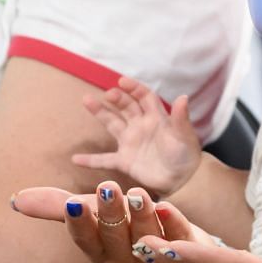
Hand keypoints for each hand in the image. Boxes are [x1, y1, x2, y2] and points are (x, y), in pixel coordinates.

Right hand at [13, 180, 177, 262]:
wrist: (179, 255)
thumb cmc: (127, 231)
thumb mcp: (95, 217)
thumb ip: (59, 206)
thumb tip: (15, 199)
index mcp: (100, 252)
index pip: (86, 240)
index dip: (79, 224)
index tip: (74, 203)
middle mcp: (126, 260)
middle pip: (116, 238)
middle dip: (111, 214)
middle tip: (108, 187)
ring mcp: (157, 260)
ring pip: (148, 238)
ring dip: (142, 216)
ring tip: (139, 193)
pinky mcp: (188, 252)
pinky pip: (181, 240)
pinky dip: (173, 223)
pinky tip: (167, 207)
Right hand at [72, 77, 201, 198]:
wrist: (183, 181)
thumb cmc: (186, 155)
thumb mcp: (185, 136)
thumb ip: (181, 118)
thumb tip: (183, 97)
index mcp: (156, 118)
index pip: (144, 97)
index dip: (134, 88)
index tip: (122, 81)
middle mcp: (141, 126)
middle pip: (126, 107)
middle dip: (117, 98)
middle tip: (109, 94)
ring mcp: (131, 142)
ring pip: (112, 124)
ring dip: (100, 112)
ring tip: (87, 100)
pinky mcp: (124, 161)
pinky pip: (104, 160)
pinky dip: (91, 160)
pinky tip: (76, 159)